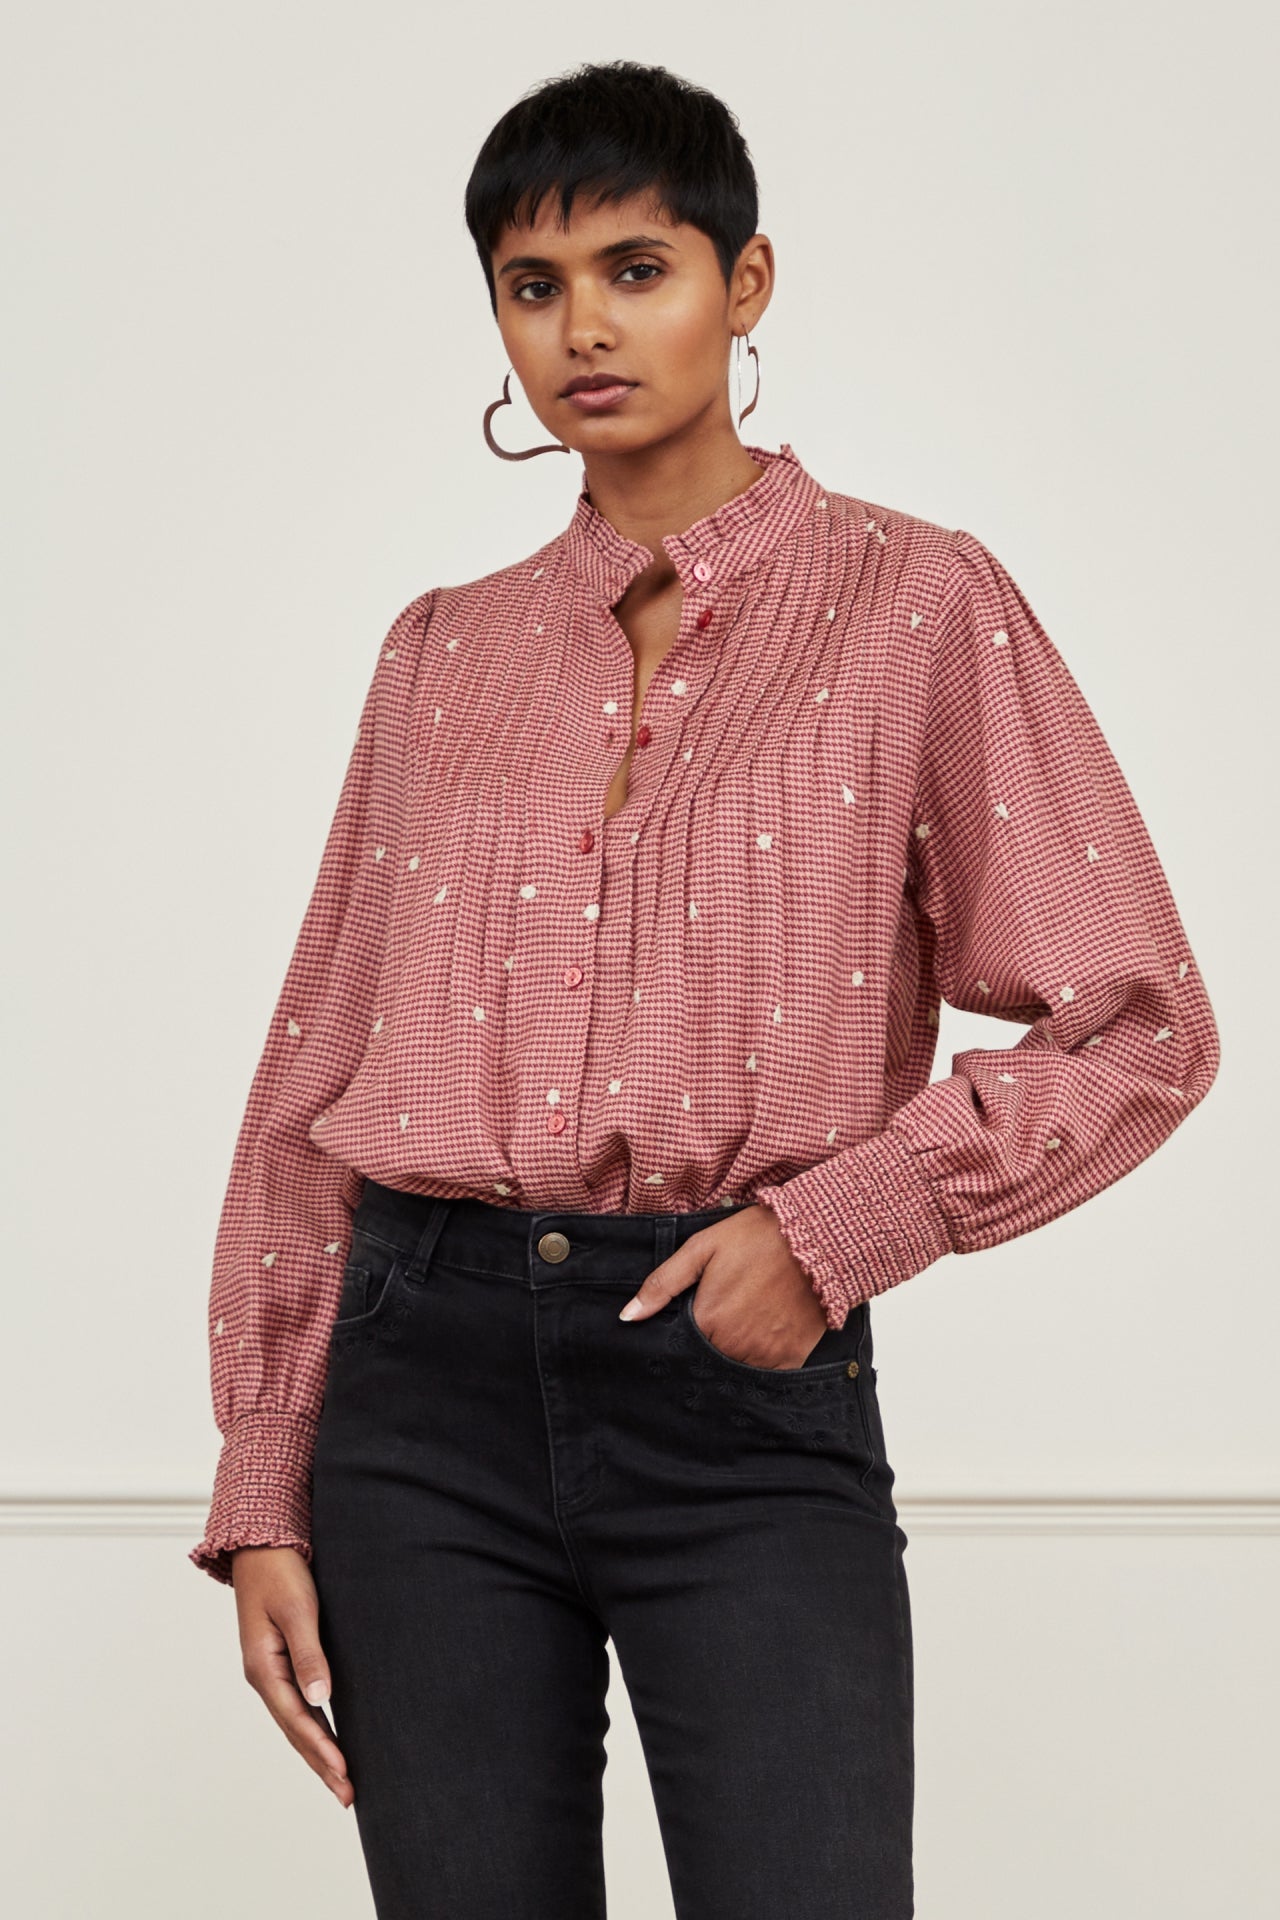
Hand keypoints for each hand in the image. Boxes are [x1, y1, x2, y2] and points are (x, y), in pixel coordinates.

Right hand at [231, 1545, 353, 1809]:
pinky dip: (314, 1727)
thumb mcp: (297, 1609)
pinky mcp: (281, 1661)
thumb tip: (320, 1698)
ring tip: (342, 1781)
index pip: (297, 1719)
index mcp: (263, 1668)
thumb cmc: (280, 1571)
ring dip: (319, 1751)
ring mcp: (271, 1671)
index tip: (345, 1772)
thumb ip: (308, 1653)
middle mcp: (264, 1676)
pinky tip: (329, 1740)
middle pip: (296, 1730)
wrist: (261, 1544)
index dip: (322, 1748)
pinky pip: (299, 1704)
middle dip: (322, 1764)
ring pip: (297, 1722)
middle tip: (349, 1796)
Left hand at [618, 1203, 830, 1369]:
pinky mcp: (791, 1359)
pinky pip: (767, 1372)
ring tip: (744, 1318)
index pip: (681, 1345)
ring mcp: (764, 1355)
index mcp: (707, 1321)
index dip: (685, 1331)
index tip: (697, 1314)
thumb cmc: (756, 1238)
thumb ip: (662, 1285)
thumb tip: (628, 1317)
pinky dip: (762, 1357)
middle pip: (707, 1357)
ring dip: (734, 1350)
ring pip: (735, 1367)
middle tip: (724, 1311)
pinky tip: (764, 1331)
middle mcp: (733, 1346)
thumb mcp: (702, 1249)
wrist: (817, 1238)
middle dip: (709, 1341)